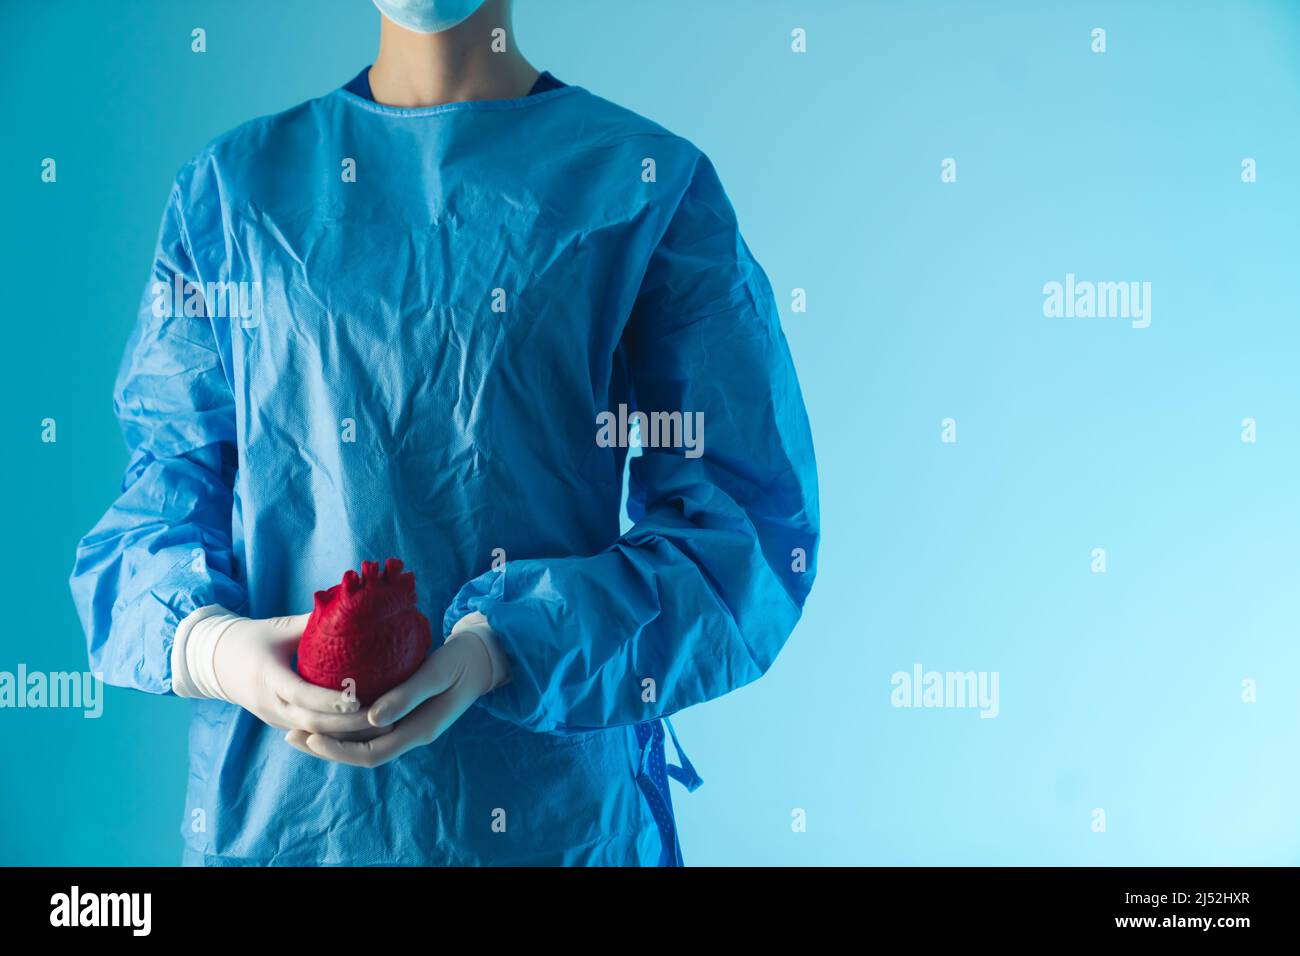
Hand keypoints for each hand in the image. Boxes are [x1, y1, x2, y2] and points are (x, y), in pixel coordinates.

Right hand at [203, 612, 381, 737]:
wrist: (217, 663)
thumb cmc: (254, 638)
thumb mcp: (280, 626)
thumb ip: (313, 621)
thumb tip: (351, 605)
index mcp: (267, 677)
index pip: (301, 694)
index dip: (329, 700)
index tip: (358, 699)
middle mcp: (269, 705)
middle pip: (311, 723)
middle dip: (346, 724)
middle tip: (381, 715)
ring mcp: (274, 719)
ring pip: (313, 735)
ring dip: (346, 735)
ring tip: (382, 727)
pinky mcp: (281, 725)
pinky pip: (311, 735)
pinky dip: (336, 736)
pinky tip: (365, 731)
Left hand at [285, 626, 502, 767]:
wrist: (483, 658)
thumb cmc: (462, 661)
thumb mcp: (438, 673)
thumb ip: (408, 694)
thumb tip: (373, 717)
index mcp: (420, 730)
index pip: (372, 754)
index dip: (338, 749)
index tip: (310, 736)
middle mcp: (410, 734)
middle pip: (360, 754)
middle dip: (325, 748)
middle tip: (290, 735)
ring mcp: (407, 726)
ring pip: (362, 743)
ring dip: (331, 738)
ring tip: (298, 727)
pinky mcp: (403, 713)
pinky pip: (368, 728)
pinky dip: (344, 725)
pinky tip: (325, 713)